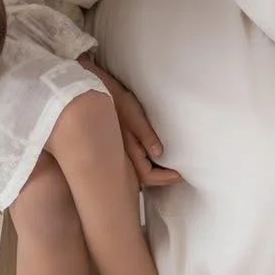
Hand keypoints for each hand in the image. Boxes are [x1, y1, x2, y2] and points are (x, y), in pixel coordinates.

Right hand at [93, 66, 180, 186]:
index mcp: (128, 151)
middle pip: (142, 177)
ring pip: (137, 171)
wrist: (95, 95)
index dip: (164, 178)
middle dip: (160, 179)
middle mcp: (122, 156)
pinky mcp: (119, 145)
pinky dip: (145, 164)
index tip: (179, 175)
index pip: (147, 175)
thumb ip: (146, 136)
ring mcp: (119, 151)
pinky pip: (134, 162)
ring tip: (167, 169)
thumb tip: (159, 154)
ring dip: (152, 172)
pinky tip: (152, 159)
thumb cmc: (118, 103)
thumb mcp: (135, 117)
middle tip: (176, 176)